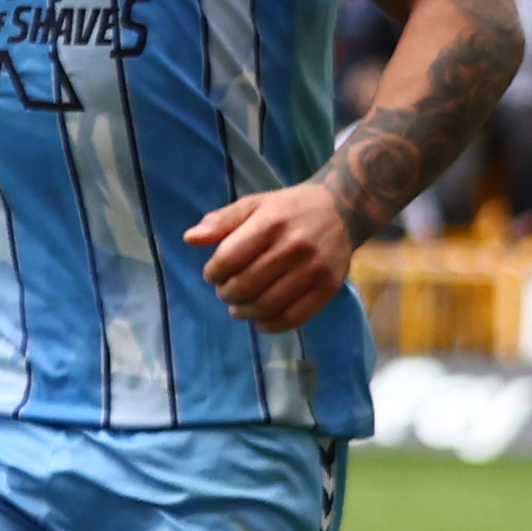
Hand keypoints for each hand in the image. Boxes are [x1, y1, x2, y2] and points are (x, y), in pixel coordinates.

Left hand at [187, 180, 358, 334]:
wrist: (341, 210)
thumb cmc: (288, 209)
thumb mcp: (252, 204)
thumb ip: (220, 221)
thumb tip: (190, 238)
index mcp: (271, 223)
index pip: (229, 258)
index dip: (213, 273)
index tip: (213, 275)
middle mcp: (294, 246)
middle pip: (247, 284)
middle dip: (227, 294)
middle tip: (225, 293)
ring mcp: (315, 268)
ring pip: (269, 304)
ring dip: (245, 311)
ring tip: (238, 308)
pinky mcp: (330, 286)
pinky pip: (296, 316)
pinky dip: (273, 325)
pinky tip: (260, 322)